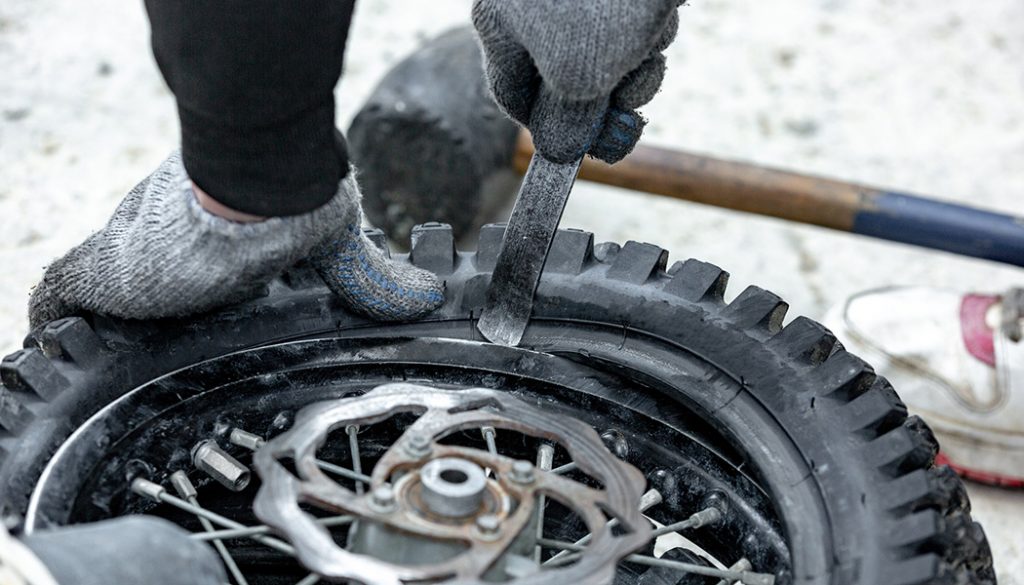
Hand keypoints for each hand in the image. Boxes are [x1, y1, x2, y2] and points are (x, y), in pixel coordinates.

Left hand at [29, 153, 443, 328]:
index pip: (199, 272)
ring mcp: (137, 258)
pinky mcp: (107, 272)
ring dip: (104, 315)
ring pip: (105, 287)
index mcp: (223, 247)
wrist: (252, 183)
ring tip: (103, 348)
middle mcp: (175, 247)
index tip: (194, 314)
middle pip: (149, 282)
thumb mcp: (337, 252)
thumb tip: (428, 298)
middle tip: (147, 345)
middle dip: (148, 307)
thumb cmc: (293, 207)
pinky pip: (65, 298)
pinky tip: (68, 335)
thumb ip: (371, 277)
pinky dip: (63, 317)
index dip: (191, 292)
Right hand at [472, 0, 680, 163]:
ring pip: (605, 56)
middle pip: (565, 81)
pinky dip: (648, 32)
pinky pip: (630, 27)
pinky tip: (661, 14)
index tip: (580, 149)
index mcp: (500, 25)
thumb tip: (559, 151)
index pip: (512, 96)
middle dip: (603, 98)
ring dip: (634, 66)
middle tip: (628, 109)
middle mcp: (531, 6)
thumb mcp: (579, 77)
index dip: (547, 129)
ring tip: (648, 43)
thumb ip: (567, 123)